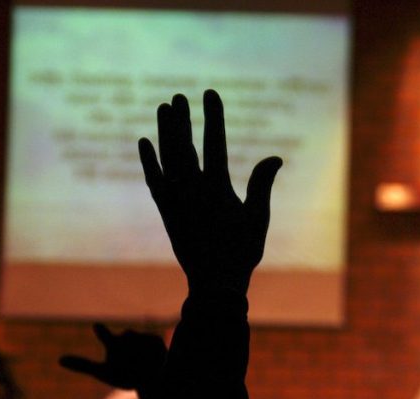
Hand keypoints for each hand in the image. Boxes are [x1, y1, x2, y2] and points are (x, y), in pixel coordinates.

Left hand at [59, 323, 166, 390]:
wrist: (148, 382)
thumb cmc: (124, 376)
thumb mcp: (103, 373)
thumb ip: (82, 365)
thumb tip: (59, 359)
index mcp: (113, 344)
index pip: (106, 337)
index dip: (102, 332)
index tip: (96, 326)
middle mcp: (127, 337)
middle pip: (126, 342)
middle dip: (127, 353)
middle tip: (130, 367)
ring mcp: (143, 338)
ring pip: (139, 344)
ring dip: (138, 356)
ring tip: (140, 368)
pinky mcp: (156, 340)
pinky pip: (151, 347)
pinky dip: (151, 357)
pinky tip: (151, 363)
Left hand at [138, 90, 282, 295]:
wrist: (214, 283)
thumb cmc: (242, 252)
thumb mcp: (258, 218)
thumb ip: (262, 185)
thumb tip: (274, 158)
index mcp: (218, 190)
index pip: (215, 143)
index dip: (213, 116)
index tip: (210, 94)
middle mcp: (192, 191)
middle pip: (184, 145)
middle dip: (182, 119)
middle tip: (180, 96)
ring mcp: (175, 201)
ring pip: (167, 158)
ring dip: (165, 132)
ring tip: (164, 108)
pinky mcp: (166, 212)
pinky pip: (153, 180)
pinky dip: (149, 161)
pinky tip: (145, 142)